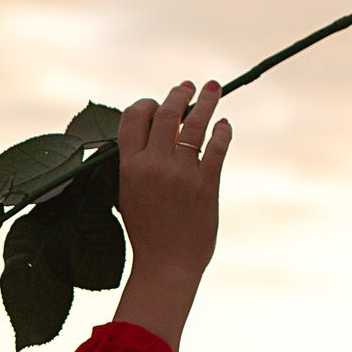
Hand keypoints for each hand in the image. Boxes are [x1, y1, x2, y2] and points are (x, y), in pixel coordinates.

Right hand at [111, 79, 228, 351]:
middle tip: (188, 86)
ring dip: (206, 102)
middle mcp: (154, 166)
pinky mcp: (206, 184)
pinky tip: (224, 125)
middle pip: (166, 114)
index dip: (146, 104)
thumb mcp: (127, 196)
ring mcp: (182, 174)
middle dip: (179, 94)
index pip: (133, 118)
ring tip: (214, 88)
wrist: (167, 265)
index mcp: (129, 168)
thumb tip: (148, 136)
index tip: (157, 103)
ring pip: (195, 124)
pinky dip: (223, 131)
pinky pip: (217, 147)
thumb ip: (133, 166)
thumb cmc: (146, 233)